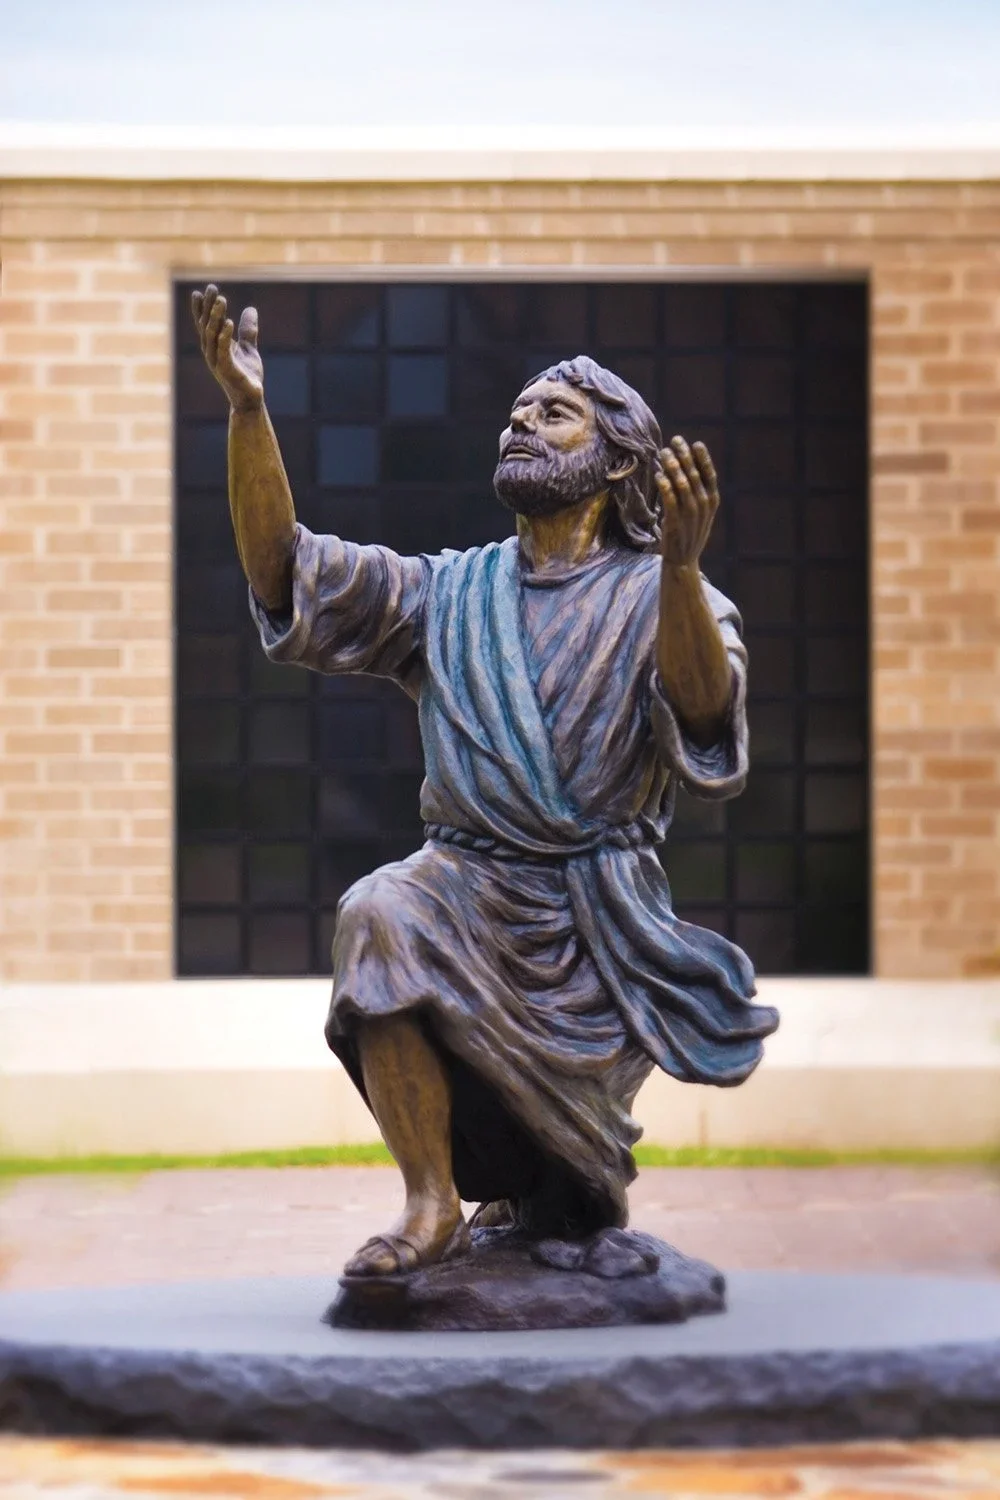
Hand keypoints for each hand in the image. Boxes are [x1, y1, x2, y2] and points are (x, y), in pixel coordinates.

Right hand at [191, 284, 263, 412]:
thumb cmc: (246, 374)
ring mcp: (217, 361)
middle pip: (206, 325)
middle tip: (212, 288)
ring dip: (216, 317)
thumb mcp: (248, 348)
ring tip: (222, 300)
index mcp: (214, 346)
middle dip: (208, 306)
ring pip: (212, 335)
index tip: (202, 291)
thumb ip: (247, 330)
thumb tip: (250, 308)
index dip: (202, 308)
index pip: (205, 323)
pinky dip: (225, 336)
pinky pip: (223, 350)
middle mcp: (211, 352)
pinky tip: (230, 322)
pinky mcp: (227, 370)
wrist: (250, 398)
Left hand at [656, 436, 719, 568]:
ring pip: (681, 485)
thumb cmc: (689, 531)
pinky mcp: (675, 522)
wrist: (683, 560)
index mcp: (712, 501)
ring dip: (672, 466)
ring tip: (663, 452)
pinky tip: (658, 474)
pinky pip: (670, 500)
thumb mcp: (701, 511)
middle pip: (693, 475)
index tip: (695, 443)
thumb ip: (698, 491)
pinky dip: (664, 485)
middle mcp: (703, 506)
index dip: (702, 458)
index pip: (709, 475)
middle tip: (674, 441)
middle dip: (683, 456)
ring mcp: (689, 515)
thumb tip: (688, 466)